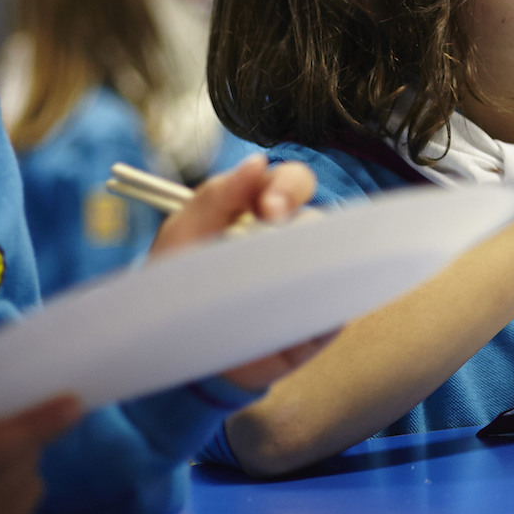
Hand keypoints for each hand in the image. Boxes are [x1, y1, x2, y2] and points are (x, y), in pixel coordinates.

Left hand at [148, 154, 335, 390]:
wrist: (177, 351)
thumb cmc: (177, 286)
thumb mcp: (183, 234)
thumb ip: (216, 196)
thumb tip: (257, 162)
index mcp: (263, 211)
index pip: (293, 183)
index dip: (287, 189)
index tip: (268, 208)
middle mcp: (294, 240)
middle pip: (321, 217)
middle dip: (298, 227)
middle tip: (271, 243)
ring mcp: (312, 278)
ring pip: (331, 258)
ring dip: (300, 268)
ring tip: (261, 292)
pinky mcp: (322, 319)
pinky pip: (337, 306)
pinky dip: (312, 308)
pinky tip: (282, 318)